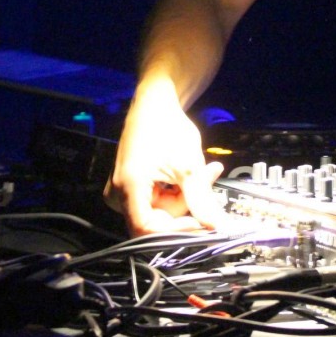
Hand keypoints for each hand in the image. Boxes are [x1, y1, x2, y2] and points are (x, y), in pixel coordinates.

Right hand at [104, 80, 227, 236]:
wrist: (155, 105)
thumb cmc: (167, 129)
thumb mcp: (189, 167)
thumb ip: (201, 200)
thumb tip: (217, 227)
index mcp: (128, 189)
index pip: (146, 230)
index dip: (175, 231)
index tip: (200, 222)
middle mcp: (118, 195)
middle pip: (155, 221)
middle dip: (185, 205)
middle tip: (208, 180)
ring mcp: (122, 191)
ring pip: (159, 211)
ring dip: (183, 196)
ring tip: (201, 170)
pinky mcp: (131, 188)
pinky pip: (155, 201)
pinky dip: (175, 191)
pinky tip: (186, 174)